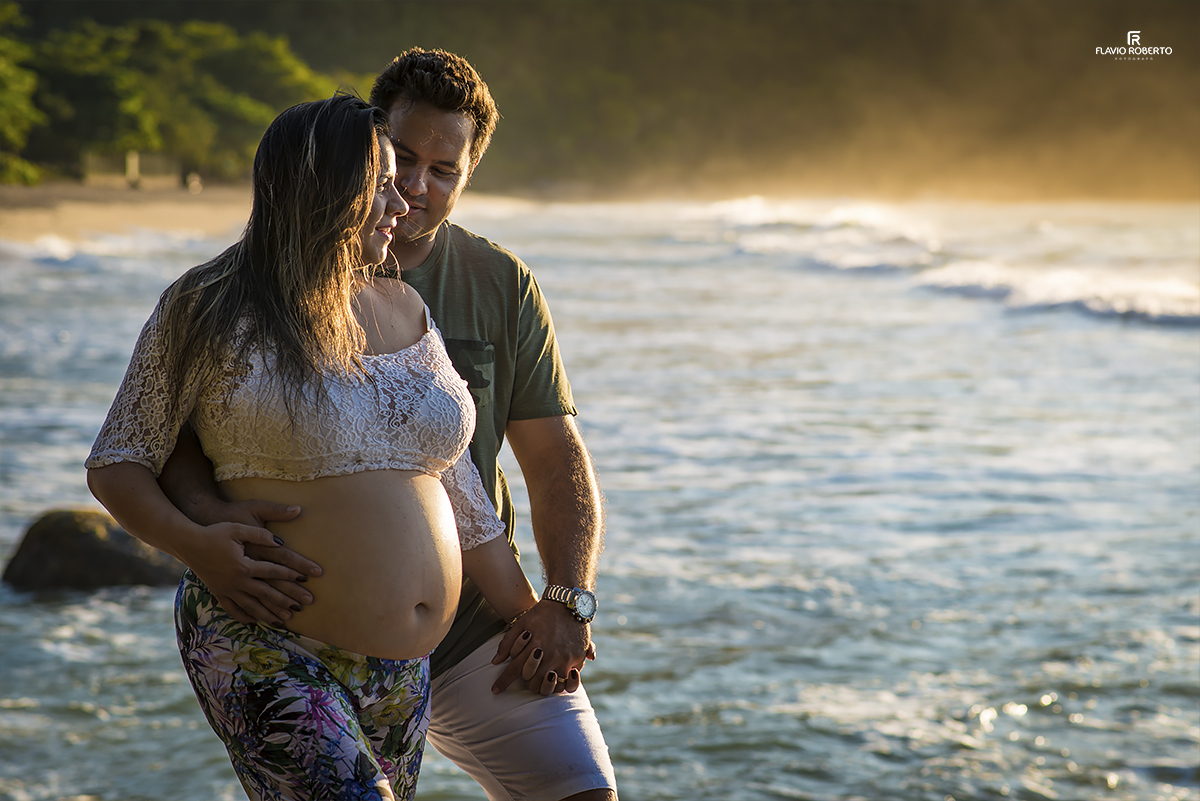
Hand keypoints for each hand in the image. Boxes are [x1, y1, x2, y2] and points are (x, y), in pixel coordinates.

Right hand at [177, 520, 316, 626]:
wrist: (188, 543)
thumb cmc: (215, 533)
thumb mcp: (238, 529)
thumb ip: (260, 535)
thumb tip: (281, 541)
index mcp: (243, 565)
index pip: (273, 571)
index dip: (291, 574)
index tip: (307, 578)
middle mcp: (236, 581)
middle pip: (267, 593)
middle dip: (287, 599)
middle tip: (305, 604)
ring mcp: (226, 589)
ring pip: (252, 605)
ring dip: (269, 613)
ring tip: (286, 619)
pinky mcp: (218, 593)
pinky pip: (232, 609)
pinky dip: (244, 617)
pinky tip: (255, 622)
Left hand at [491, 600, 593, 694]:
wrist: (569, 602)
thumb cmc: (542, 613)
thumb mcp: (521, 623)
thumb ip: (508, 644)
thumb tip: (495, 662)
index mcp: (534, 645)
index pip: (515, 670)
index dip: (503, 682)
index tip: (495, 690)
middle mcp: (550, 655)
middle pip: (532, 682)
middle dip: (526, 682)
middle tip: (525, 679)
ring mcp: (565, 659)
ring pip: (550, 685)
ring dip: (543, 685)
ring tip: (541, 681)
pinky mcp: (577, 659)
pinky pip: (569, 681)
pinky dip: (562, 682)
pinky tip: (558, 677)